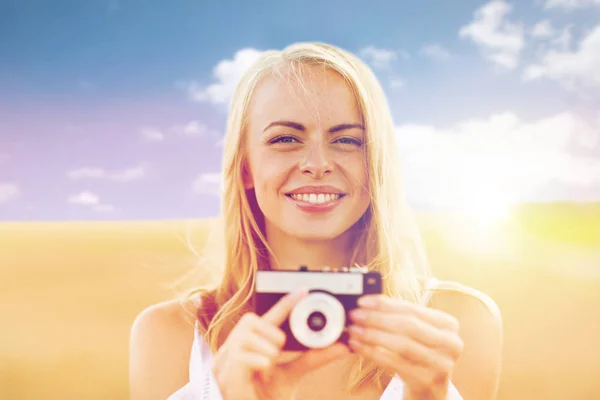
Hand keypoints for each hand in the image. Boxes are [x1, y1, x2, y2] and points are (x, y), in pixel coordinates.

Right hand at [211, 290, 349, 399]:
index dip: (287, 302)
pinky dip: (261, 364)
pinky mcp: (226, 367)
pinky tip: (258, 374)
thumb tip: (341, 347)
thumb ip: (312, 360)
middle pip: (260, 321)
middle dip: (274, 340)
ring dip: (268, 354)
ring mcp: (228, 354)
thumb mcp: (291, 375)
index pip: (271, 316)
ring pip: (256, 336)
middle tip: (272, 360)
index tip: (304, 290)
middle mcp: (238, 342)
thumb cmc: (262, 395)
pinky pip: (251, 355)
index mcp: (253, 341)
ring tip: (262, 370)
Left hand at [347, 295, 463, 398]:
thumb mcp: (418, 332)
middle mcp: (450, 343)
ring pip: (401, 344)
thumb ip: (399, 316)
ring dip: (373, 335)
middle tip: (355, 315)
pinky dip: (373, 353)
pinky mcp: (427, 380)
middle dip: (377, 318)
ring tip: (354, 331)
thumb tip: (368, 303)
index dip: (385, 304)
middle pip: (408, 325)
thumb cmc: (420, 353)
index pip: (412, 308)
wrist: (431, 389)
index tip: (363, 301)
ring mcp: (441, 364)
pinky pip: (395, 363)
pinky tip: (359, 347)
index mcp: (448, 324)